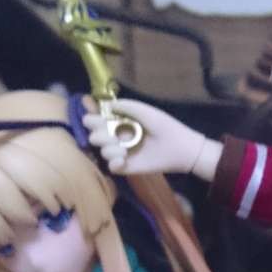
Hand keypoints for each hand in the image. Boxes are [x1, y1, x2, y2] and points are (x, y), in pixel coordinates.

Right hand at [83, 98, 219, 178]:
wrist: (180, 148)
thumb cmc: (165, 127)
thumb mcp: (146, 112)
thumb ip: (126, 106)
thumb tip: (107, 104)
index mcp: (121, 122)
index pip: (96, 120)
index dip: (91, 119)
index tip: (94, 119)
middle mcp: (118, 137)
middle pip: (94, 135)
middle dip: (98, 134)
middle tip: (112, 135)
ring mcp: (121, 152)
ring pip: (101, 150)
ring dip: (109, 148)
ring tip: (124, 149)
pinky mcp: (126, 167)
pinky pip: (110, 166)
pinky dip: (113, 162)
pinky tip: (123, 159)